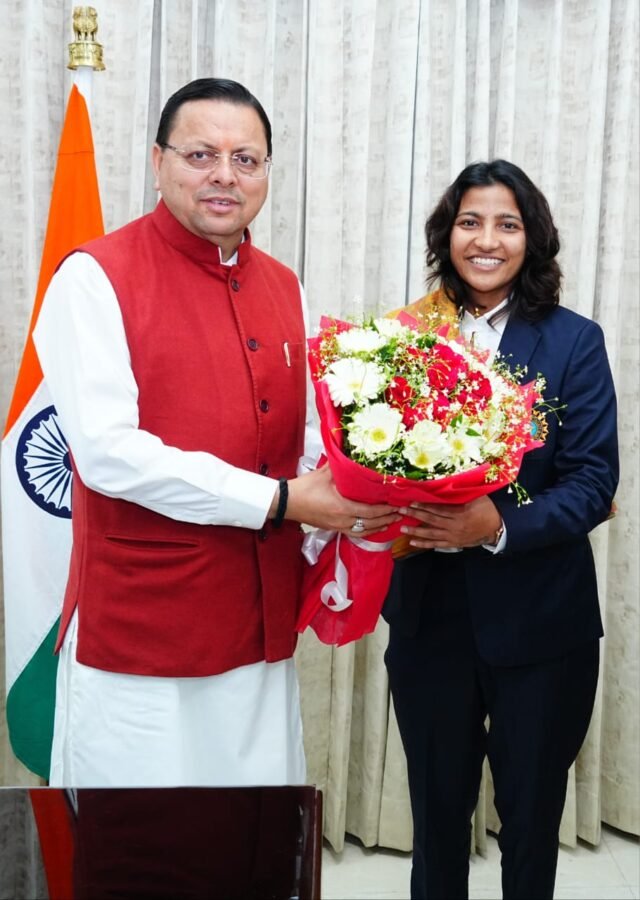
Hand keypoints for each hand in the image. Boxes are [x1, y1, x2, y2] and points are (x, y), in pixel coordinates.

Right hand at [283, 465, 400, 536]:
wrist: (286, 503)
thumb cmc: (304, 488)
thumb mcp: (325, 473)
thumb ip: (341, 465)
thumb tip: (352, 452)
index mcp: (342, 507)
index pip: (370, 512)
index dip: (386, 510)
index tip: (397, 505)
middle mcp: (342, 520)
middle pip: (371, 523)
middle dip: (388, 518)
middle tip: (402, 513)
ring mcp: (338, 526)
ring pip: (364, 531)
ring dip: (380, 526)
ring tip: (393, 521)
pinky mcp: (333, 528)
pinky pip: (355, 533)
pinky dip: (368, 531)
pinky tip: (375, 528)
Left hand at [399, 496, 501, 548]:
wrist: (496, 527)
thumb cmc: (486, 509)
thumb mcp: (477, 498)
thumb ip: (463, 492)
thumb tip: (450, 481)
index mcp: (461, 513)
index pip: (438, 509)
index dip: (424, 506)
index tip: (412, 502)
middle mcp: (455, 526)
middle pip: (431, 520)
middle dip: (415, 516)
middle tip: (401, 511)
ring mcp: (453, 536)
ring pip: (431, 534)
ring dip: (416, 532)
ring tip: (402, 529)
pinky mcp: (453, 544)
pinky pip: (436, 544)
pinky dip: (424, 544)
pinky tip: (412, 542)